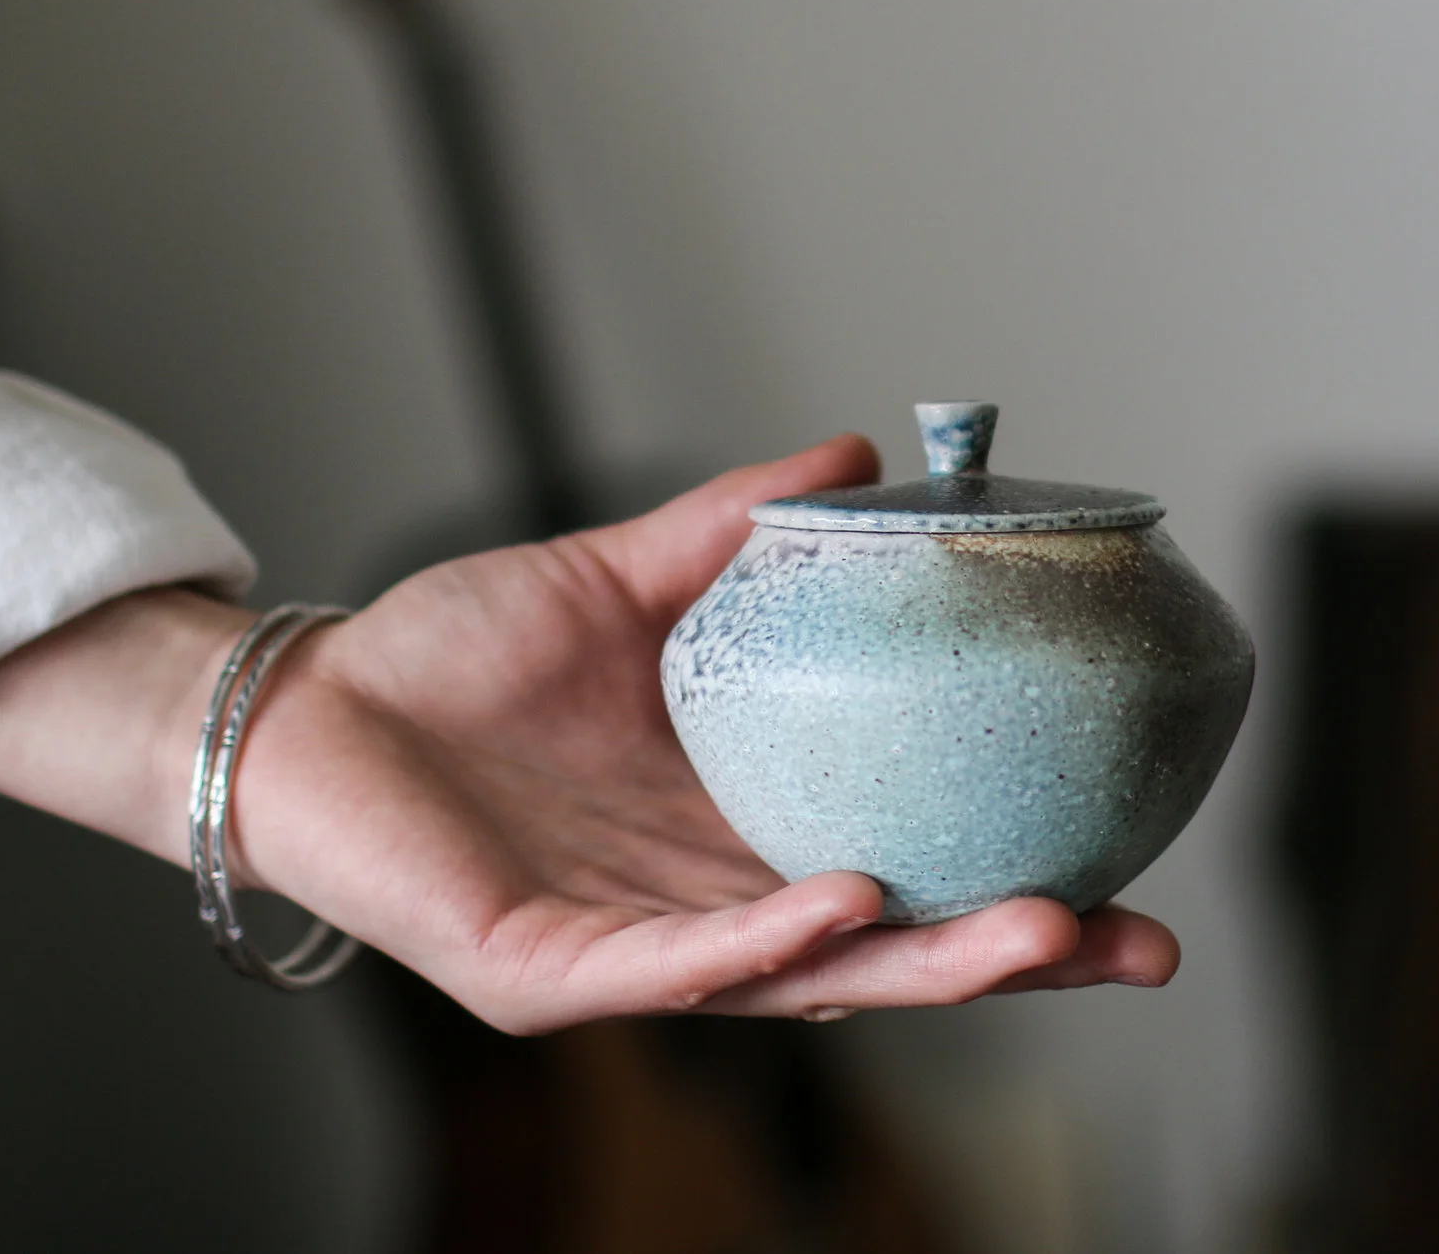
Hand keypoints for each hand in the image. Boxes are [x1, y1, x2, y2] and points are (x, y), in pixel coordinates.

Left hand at [0, 437, 1180, 1031]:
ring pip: (802, 982)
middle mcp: (704, 903)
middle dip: (1013, 961)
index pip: (903, 871)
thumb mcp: (621, 578)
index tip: (1133, 867)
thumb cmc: (450, 663)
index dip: (1009, 878)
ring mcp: (633, 950)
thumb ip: (732, 528)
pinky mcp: (547, 972)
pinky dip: (761, 940)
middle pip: (888, 953)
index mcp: (735, 826)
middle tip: (1136, 946)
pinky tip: (844, 903)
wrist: (301, 705)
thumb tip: (858, 455)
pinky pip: (670, 967)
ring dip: (922, 964)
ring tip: (1035, 935)